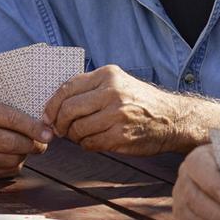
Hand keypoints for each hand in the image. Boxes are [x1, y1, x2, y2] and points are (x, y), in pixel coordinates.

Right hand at [0, 97, 51, 178]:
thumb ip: (15, 112)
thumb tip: (45, 127)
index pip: (12, 119)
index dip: (34, 128)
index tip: (49, 134)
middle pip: (13, 143)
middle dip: (33, 144)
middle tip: (42, 143)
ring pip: (12, 160)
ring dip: (24, 155)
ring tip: (24, 147)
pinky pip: (6, 171)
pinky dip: (15, 165)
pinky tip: (11, 155)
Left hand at [42, 65, 187, 154]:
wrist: (172, 118)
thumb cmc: (139, 101)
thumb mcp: (117, 83)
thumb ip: (89, 89)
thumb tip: (55, 106)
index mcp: (108, 75)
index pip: (67, 88)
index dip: (52, 105)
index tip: (47, 116)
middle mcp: (112, 92)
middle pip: (68, 110)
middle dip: (59, 123)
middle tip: (61, 130)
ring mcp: (117, 115)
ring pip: (77, 129)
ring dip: (74, 137)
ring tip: (81, 135)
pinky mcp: (121, 135)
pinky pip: (90, 143)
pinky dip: (87, 145)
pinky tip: (95, 141)